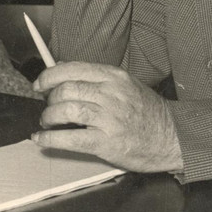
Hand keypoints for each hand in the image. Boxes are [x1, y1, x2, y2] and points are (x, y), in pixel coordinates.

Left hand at [31, 62, 183, 172]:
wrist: (172, 137)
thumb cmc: (149, 113)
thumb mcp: (126, 85)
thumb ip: (97, 78)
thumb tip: (64, 71)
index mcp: (114, 77)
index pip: (73, 68)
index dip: (50, 75)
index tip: (40, 83)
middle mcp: (111, 94)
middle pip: (66, 89)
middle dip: (49, 99)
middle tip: (47, 107)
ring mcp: (109, 118)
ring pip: (65, 110)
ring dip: (48, 117)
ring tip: (47, 122)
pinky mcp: (106, 142)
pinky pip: (70, 138)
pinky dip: (50, 139)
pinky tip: (42, 139)